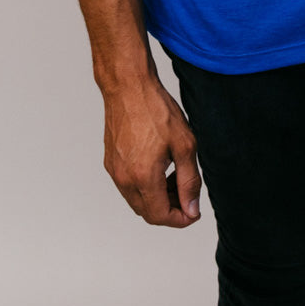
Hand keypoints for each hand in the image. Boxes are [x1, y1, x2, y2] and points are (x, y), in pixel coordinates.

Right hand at [102, 73, 201, 227]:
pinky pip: (128, 186)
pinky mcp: (110, 161)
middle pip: (148, 213)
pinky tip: (159, 166)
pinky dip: (145, 186)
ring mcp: (114, 171)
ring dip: (157, 198)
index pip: (160, 217)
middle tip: (187, 191)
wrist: (129, 86)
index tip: (194, 210)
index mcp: (142, 177)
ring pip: (137, 201)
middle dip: (170, 209)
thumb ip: (189, 180)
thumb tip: (191, 209)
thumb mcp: (184, 144)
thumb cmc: (156, 110)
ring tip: (175, 176)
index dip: (180, 219)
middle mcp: (124, 179)